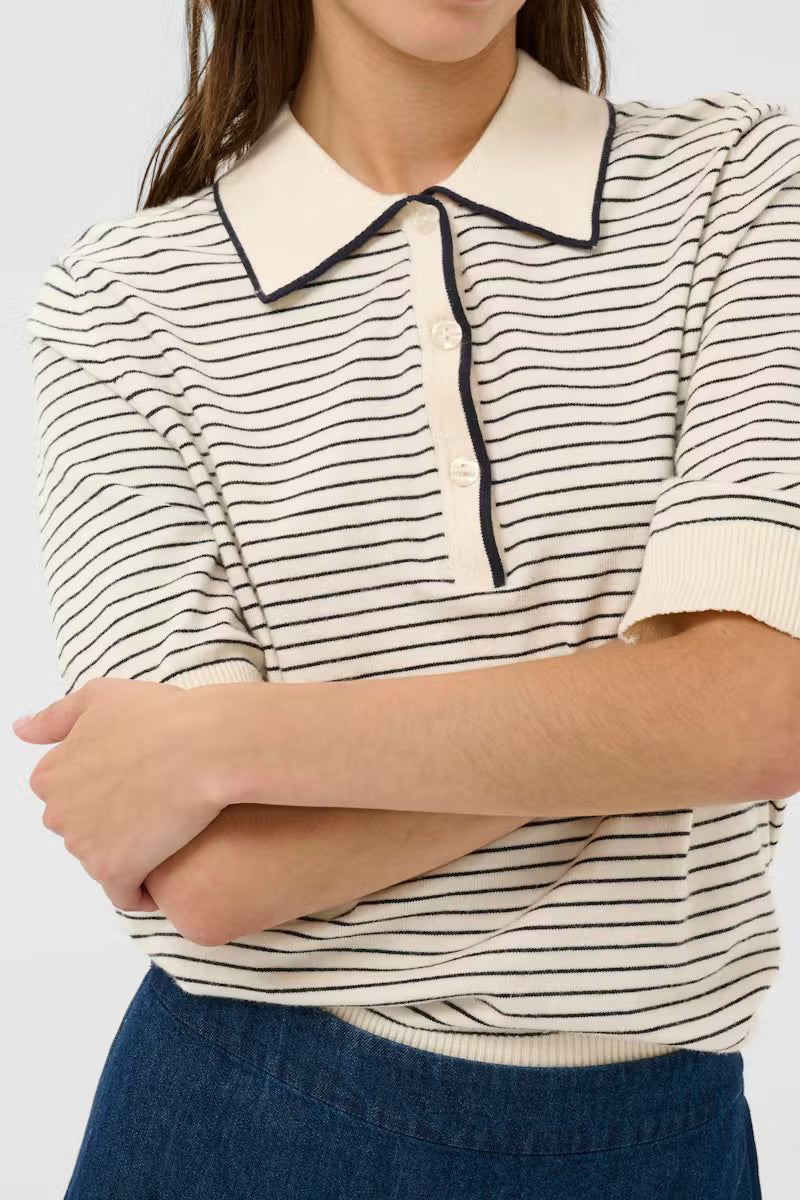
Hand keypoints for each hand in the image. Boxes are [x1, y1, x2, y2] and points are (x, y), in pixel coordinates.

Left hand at [12, 677, 241, 911]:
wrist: (205, 746)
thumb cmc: (160, 717)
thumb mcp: (101, 697)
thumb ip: (56, 718)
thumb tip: (21, 730)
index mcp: (50, 774)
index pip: (71, 796)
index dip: (105, 789)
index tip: (134, 782)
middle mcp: (58, 813)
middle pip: (84, 829)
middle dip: (112, 822)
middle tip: (155, 801)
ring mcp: (84, 846)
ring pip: (104, 860)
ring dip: (130, 851)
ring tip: (169, 827)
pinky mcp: (116, 871)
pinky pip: (125, 894)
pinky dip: (143, 888)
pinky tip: (169, 864)